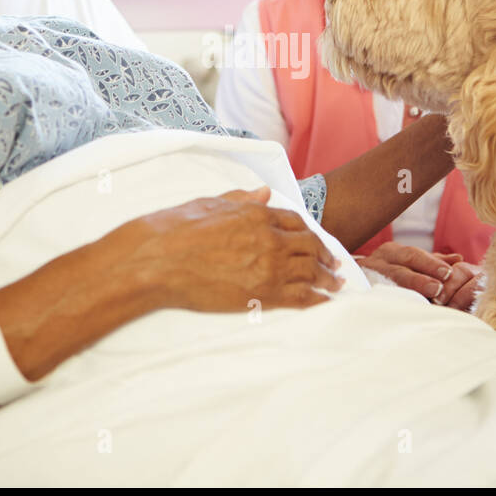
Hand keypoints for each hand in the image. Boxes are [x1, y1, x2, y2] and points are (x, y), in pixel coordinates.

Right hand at [127, 187, 343, 312]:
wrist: (158, 260)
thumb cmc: (176, 229)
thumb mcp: (211, 203)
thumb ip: (242, 198)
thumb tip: (264, 192)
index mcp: (256, 214)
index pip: (295, 222)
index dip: (309, 232)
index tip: (317, 241)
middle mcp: (269, 239)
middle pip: (309, 247)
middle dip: (326, 256)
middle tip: (336, 265)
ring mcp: (268, 268)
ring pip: (310, 272)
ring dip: (328, 278)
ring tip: (337, 284)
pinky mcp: (261, 294)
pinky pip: (299, 297)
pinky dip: (317, 299)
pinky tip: (325, 302)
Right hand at [356, 242, 482, 310]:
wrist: (352, 282)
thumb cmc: (388, 272)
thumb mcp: (409, 263)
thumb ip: (432, 261)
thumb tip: (458, 259)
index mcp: (392, 252)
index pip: (413, 256)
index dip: (431, 264)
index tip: (449, 272)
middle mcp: (377, 261)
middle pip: (400, 268)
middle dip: (420, 278)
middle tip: (438, 287)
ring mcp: (365, 277)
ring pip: (386, 283)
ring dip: (405, 291)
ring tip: (424, 298)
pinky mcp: (358, 293)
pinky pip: (372, 297)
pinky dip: (386, 302)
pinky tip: (400, 309)